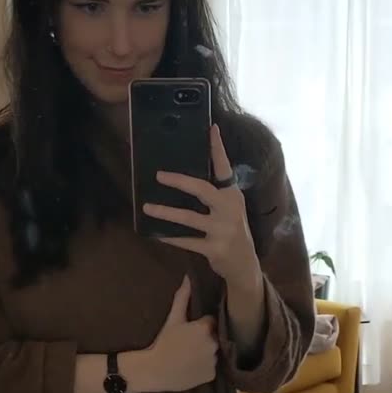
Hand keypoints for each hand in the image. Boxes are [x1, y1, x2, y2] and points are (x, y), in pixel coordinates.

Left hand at [142, 124, 259, 286]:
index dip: (217, 148)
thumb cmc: (232, 230)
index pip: (224, 168)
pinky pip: (186, 241)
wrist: (244, 264)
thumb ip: (216, 192)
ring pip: (188, 218)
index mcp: (233, 195)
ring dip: (166, 213)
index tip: (211, 128)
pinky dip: (170, 237)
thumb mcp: (230, 208)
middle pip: (202, 190)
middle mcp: (229, 209)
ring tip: (147, 207)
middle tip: (159, 175)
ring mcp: (222, 230)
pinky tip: (156, 233)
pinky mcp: (214, 248)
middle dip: (179, 181)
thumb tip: (189, 174)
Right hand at [146, 274, 218, 392]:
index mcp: (206, 328)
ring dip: (206, 353)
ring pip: (214, 353)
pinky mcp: (212, 375)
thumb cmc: (163, 342)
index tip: (191, 330)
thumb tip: (188, 277)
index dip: (201, 325)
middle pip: (214, 338)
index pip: (211, 322)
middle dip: (205, 338)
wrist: (154, 370)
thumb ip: (182, 298)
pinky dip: (204, 367)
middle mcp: (214, 344)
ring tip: (190, 355)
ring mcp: (213, 361)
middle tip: (189, 343)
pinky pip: (211, 368)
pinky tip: (192, 366)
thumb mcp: (173, 319)